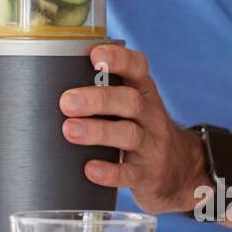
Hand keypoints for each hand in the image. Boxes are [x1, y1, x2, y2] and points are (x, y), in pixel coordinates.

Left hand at [59, 44, 204, 213]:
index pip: (138, 68)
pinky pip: (129, 173)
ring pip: (128, 134)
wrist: (182, 171)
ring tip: (70, 130)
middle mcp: (151, 116)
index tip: (96, 56)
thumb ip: (105, 94)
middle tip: (67, 102)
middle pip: (129, 101)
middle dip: (98, 99)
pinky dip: (109, 171)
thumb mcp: (132, 108)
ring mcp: (151, 146)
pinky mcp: (148, 175)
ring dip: (97, 131)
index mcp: (144, 93)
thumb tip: (49, 83)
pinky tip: (89, 169)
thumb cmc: (141, 131)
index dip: (119, 59)